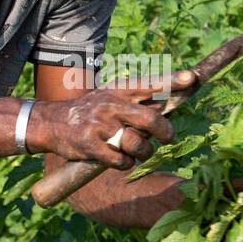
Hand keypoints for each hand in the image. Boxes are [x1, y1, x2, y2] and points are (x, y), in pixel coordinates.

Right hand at [29, 70, 197, 169]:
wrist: (51, 123)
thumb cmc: (89, 112)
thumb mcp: (109, 96)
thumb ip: (135, 101)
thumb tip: (168, 105)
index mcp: (117, 91)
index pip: (150, 83)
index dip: (172, 81)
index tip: (191, 78)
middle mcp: (111, 106)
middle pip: (150, 119)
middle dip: (164, 132)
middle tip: (167, 137)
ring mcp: (101, 127)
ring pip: (138, 144)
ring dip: (143, 153)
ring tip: (137, 152)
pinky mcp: (92, 147)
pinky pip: (122, 161)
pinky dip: (126, 164)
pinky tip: (119, 160)